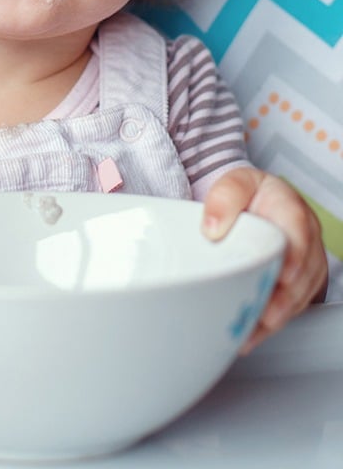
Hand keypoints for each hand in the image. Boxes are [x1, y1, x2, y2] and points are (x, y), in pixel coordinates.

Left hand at [203, 167, 327, 351]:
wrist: (252, 199)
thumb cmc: (248, 193)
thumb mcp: (234, 183)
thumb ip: (224, 200)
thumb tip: (212, 228)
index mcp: (292, 212)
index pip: (298, 237)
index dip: (292, 260)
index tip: (281, 278)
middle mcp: (305, 240)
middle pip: (301, 275)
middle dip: (282, 300)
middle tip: (260, 317)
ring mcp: (304, 263)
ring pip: (297, 296)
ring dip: (274, 318)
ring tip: (248, 334)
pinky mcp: (297, 282)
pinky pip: (289, 306)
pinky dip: (270, 322)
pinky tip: (250, 334)